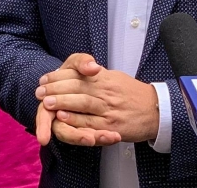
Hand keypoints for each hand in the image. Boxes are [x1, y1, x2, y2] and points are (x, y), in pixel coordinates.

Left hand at [36, 52, 158, 145]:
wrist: (156, 110)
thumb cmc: (133, 94)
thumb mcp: (116, 77)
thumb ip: (97, 75)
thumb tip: (81, 70)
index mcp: (106, 78)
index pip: (79, 73)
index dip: (60, 76)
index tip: (46, 77)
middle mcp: (107, 92)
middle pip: (78, 87)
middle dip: (56, 88)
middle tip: (40, 90)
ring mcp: (109, 109)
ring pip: (83, 104)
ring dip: (62, 103)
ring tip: (46, 102)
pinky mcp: (111, 126)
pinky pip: (90, 123)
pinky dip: (75, 120)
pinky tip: (62, 118)